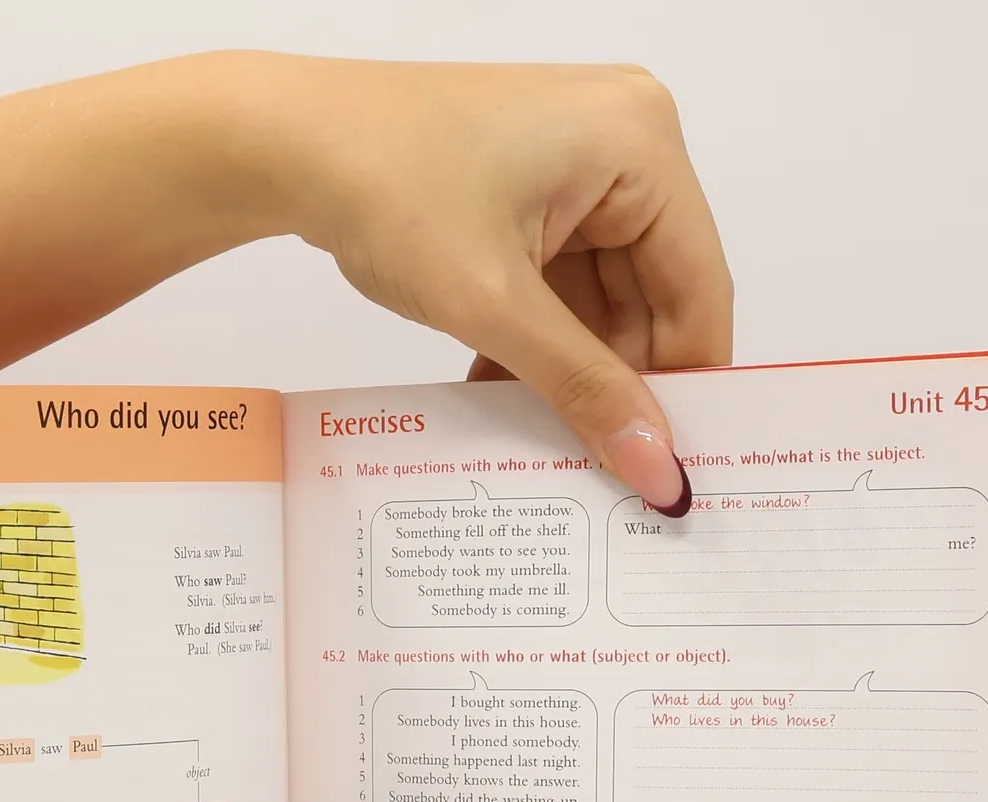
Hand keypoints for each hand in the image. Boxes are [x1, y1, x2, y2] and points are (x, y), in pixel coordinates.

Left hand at [250, 57, 731, 510]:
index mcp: (642, 144)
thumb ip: (584, 391)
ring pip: (604, 304)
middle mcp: (626, 144)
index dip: (687, 386)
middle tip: (606, 472)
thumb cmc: (386, 184)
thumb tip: (657, 468)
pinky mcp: (535, 194)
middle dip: (620, 384)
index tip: (672, 468)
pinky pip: (563, 289)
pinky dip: (541, 345)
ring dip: (572, 373)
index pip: (700, 290)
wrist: (288, 145)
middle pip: (655, 300)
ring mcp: (579, 168)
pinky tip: (508, 396)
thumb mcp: (496, 305)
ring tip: (547, 443)